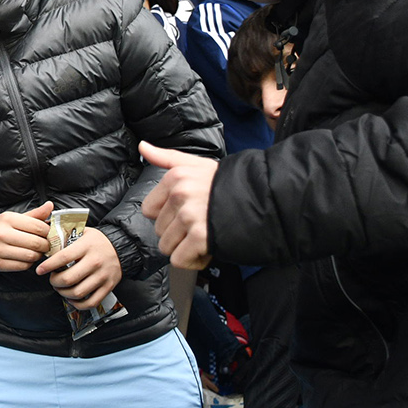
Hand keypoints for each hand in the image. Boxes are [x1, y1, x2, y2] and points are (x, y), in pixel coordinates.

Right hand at [0, 200, 52, 270]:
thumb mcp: (13, 217)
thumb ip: (34, 214)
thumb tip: (50, 206)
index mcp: (8, 219)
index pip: (38, 227)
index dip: (48, 232)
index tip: (49, 233)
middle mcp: (2, 234)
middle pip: (36, 243)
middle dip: (46, 245)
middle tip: (46, 244)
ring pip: (31, 256)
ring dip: (38, 255)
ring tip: (37, 251)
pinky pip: (23, 266)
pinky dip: (29, 263)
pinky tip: (27, 257)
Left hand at [38, 227, 121, 308]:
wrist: (122, 247)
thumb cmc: (97, 241)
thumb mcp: (82, 231)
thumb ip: (65, 235)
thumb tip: (45, 238)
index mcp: (86, 246)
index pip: (63, 258)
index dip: (48, 266)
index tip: (39, 270)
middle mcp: (95, 262)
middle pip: (68, 279)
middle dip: (54, 281)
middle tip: (52, 278)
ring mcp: (102, 276)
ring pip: (78, 293)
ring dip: (63, 293)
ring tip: (60, 288)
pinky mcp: (108, 287)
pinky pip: (91, 303)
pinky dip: (78, 304)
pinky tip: (71, 298)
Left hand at [139, 142, 217, 269]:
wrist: (265, 201)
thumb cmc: (229, 185)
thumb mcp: (198, 165)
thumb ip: (167, 158)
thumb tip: (143, 146)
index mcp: (176, 177)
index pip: (149, 210)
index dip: (168, 216)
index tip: (187, 213)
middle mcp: (180, 195)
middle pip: (159, 230)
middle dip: (179, 234)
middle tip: (202, 225)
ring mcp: (190, 216)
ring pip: (166, 247)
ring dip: (186, 248)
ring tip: (206, 236)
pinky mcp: (200, 236)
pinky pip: (179, 260)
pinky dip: (193, 261)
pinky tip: (208, 249)